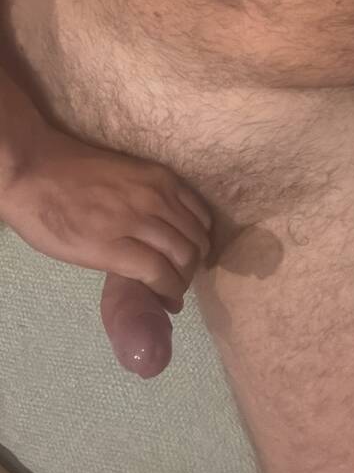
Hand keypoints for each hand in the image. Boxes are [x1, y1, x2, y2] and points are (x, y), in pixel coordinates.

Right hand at [0, 121, 210, 308]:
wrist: (34, 172)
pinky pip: (158, 274)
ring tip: (171, 293)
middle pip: (196, 242)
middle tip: (180, 280)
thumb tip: (162, 226)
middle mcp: (157, 198)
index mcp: (160, 179)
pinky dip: (167, 291)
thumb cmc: (70, 172)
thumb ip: (148, 196)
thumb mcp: (125, 174)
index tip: (191, 258)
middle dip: (193, 267)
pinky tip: (164, 300)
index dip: (200, 243)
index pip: (201, 218)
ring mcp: (137, 222)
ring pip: (183, 259)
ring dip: (181, 283)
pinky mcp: (114, 248)